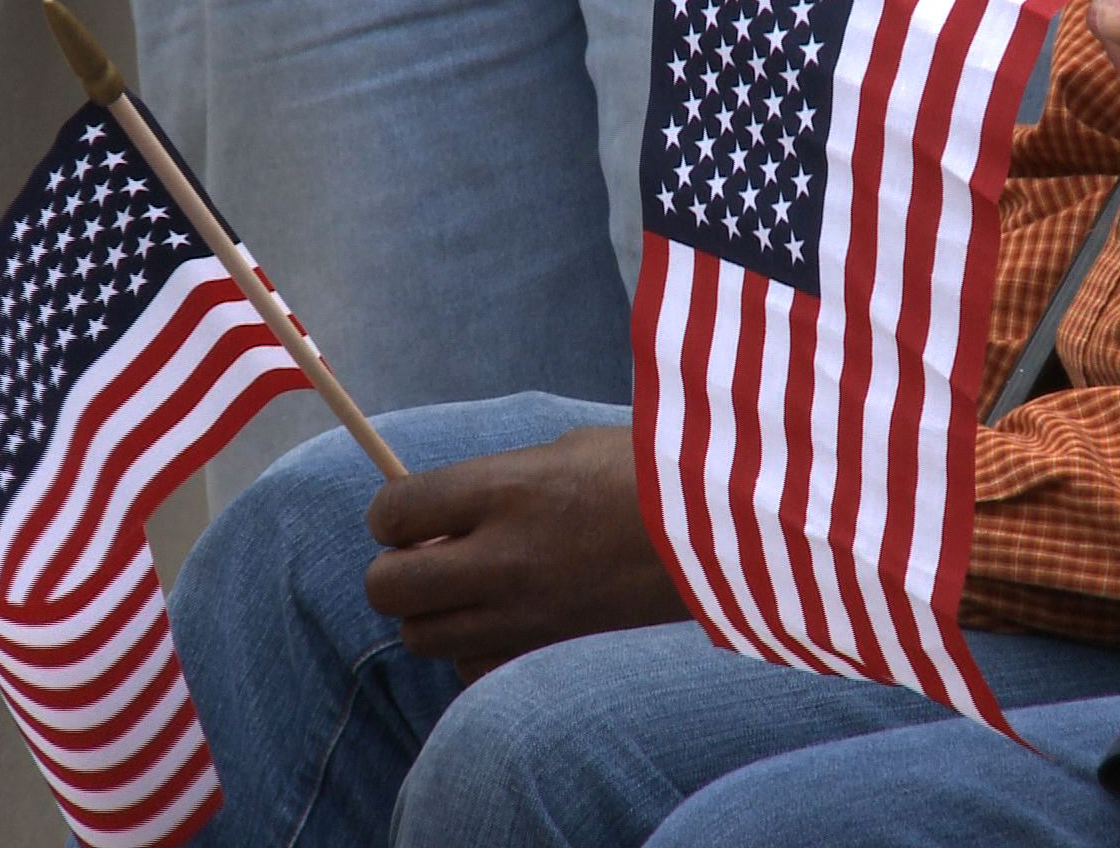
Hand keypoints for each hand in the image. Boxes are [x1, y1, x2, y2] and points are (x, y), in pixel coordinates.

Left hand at [364, 424, 688, 679]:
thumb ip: (495, 482)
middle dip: (395, 569)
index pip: (393, 511)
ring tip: (473, 587)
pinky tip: (506, 620)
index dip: (391, 512)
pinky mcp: (550, 654)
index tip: (411, 511)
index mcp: (506, 489)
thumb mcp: (567, 451)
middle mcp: (505, 557)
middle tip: (430, 554)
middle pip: (388, 586)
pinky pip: (472, 668)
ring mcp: (526, 615)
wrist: (731, 534)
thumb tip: (437, 513)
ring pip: (422, 637)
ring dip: (432, 612)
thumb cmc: (650, 476)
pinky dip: (474, 649)